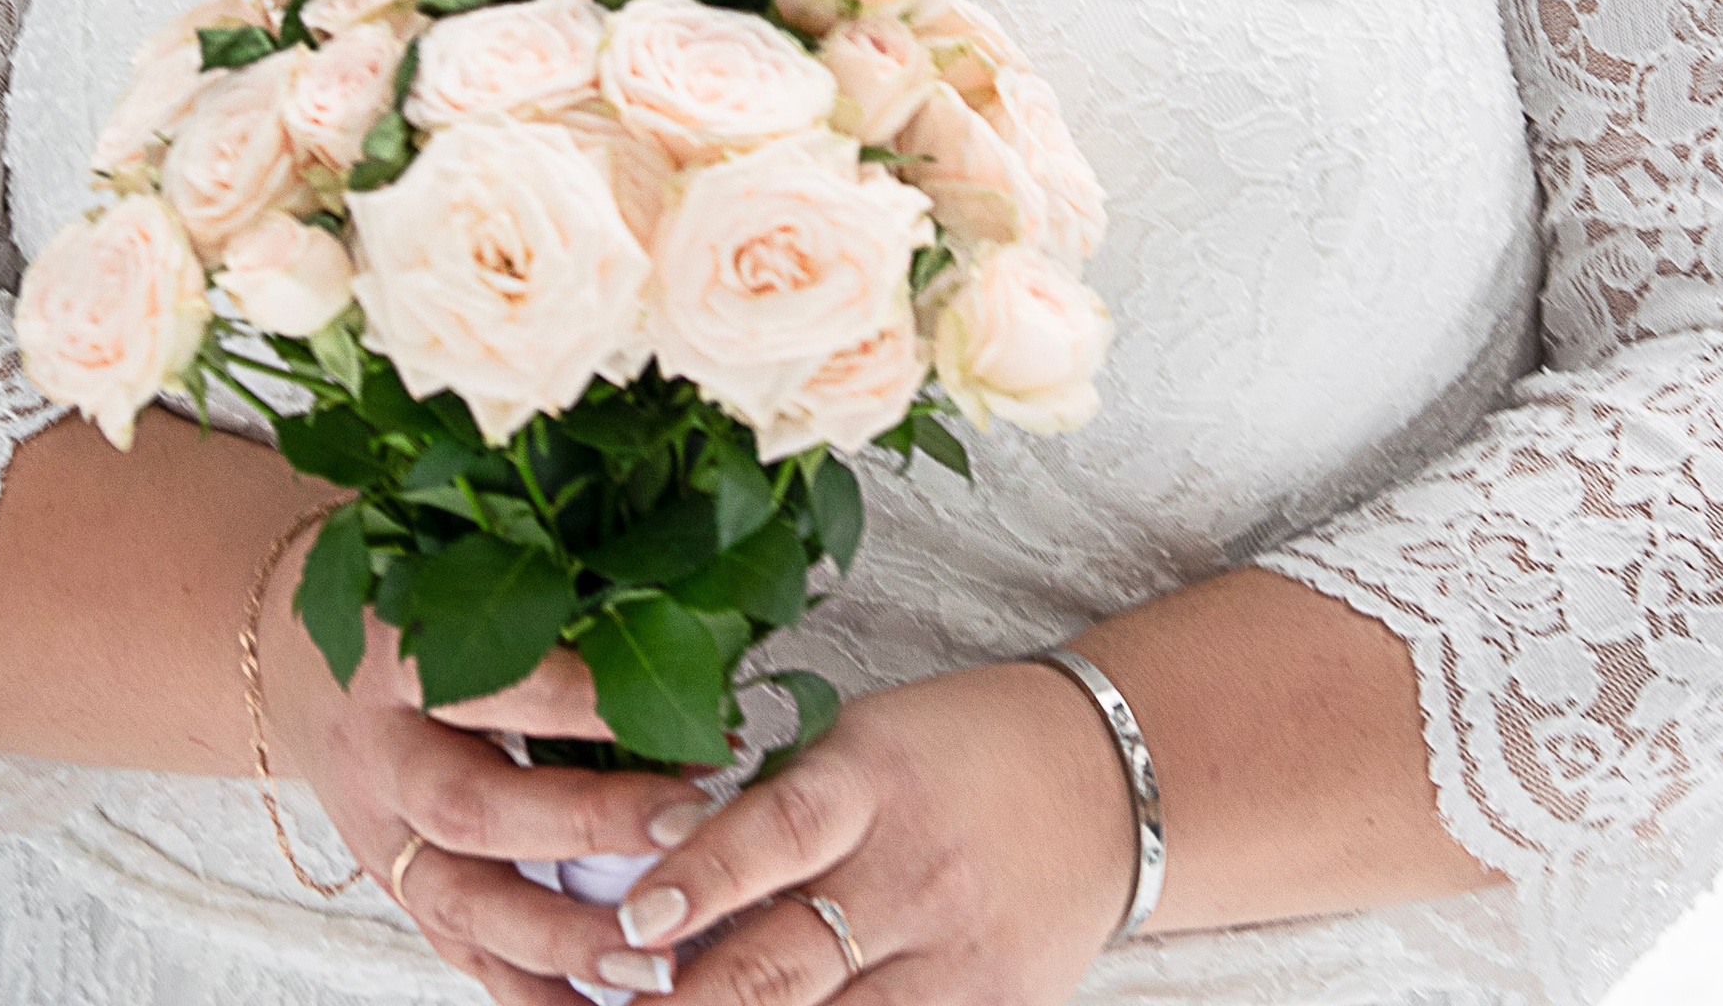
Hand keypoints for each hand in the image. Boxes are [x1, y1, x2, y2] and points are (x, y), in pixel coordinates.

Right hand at [260, 588, 707, 1005]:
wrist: (292, 663)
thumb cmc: (402, 604)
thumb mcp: (453, 572)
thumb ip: (548, 596)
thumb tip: (692, 613)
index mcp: (397, 656)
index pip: (494, 682)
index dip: (588, 699)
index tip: (682, 704)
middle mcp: (381, 752)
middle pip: (474, 806)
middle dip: (587, 824)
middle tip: (689, 822)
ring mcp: (382, 836)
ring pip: (464, 903)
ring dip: (564, 941)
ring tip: (654, 961)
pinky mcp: (397, 890)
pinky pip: (461, 955)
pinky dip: (530, 994)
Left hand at [600, 662, 1136, 1005]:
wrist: (1104, 783)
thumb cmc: (959, 750)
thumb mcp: (863, 743)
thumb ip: (777, 811)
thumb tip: (663, 876)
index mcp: (871, 780)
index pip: (775, 834)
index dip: (701, 879)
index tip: (636, 919)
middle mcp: (911, 871)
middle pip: (785, 960)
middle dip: (690, 1003)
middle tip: (619, 1003)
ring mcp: (953, 955)